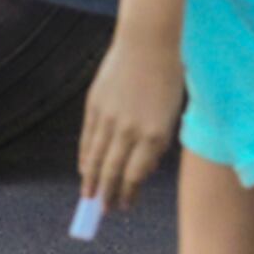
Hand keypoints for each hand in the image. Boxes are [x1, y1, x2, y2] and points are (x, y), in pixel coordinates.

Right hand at [78, 27, 184, 215]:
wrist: (148, 42)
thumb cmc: (166, 79)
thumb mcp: (169, 115)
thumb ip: (156, 144)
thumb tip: (140, 171)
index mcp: (154, 134)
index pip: (135, 176)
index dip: (128, 194)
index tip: (125, 205)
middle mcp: (130, 130)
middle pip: (113, 171)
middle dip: (107, 194)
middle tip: (103, 211)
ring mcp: (109, 117)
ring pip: (96, 158)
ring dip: (91, 180)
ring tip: (89, 196)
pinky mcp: (94, 105)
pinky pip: (88, 138)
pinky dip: (85, 156)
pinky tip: (84, 169)